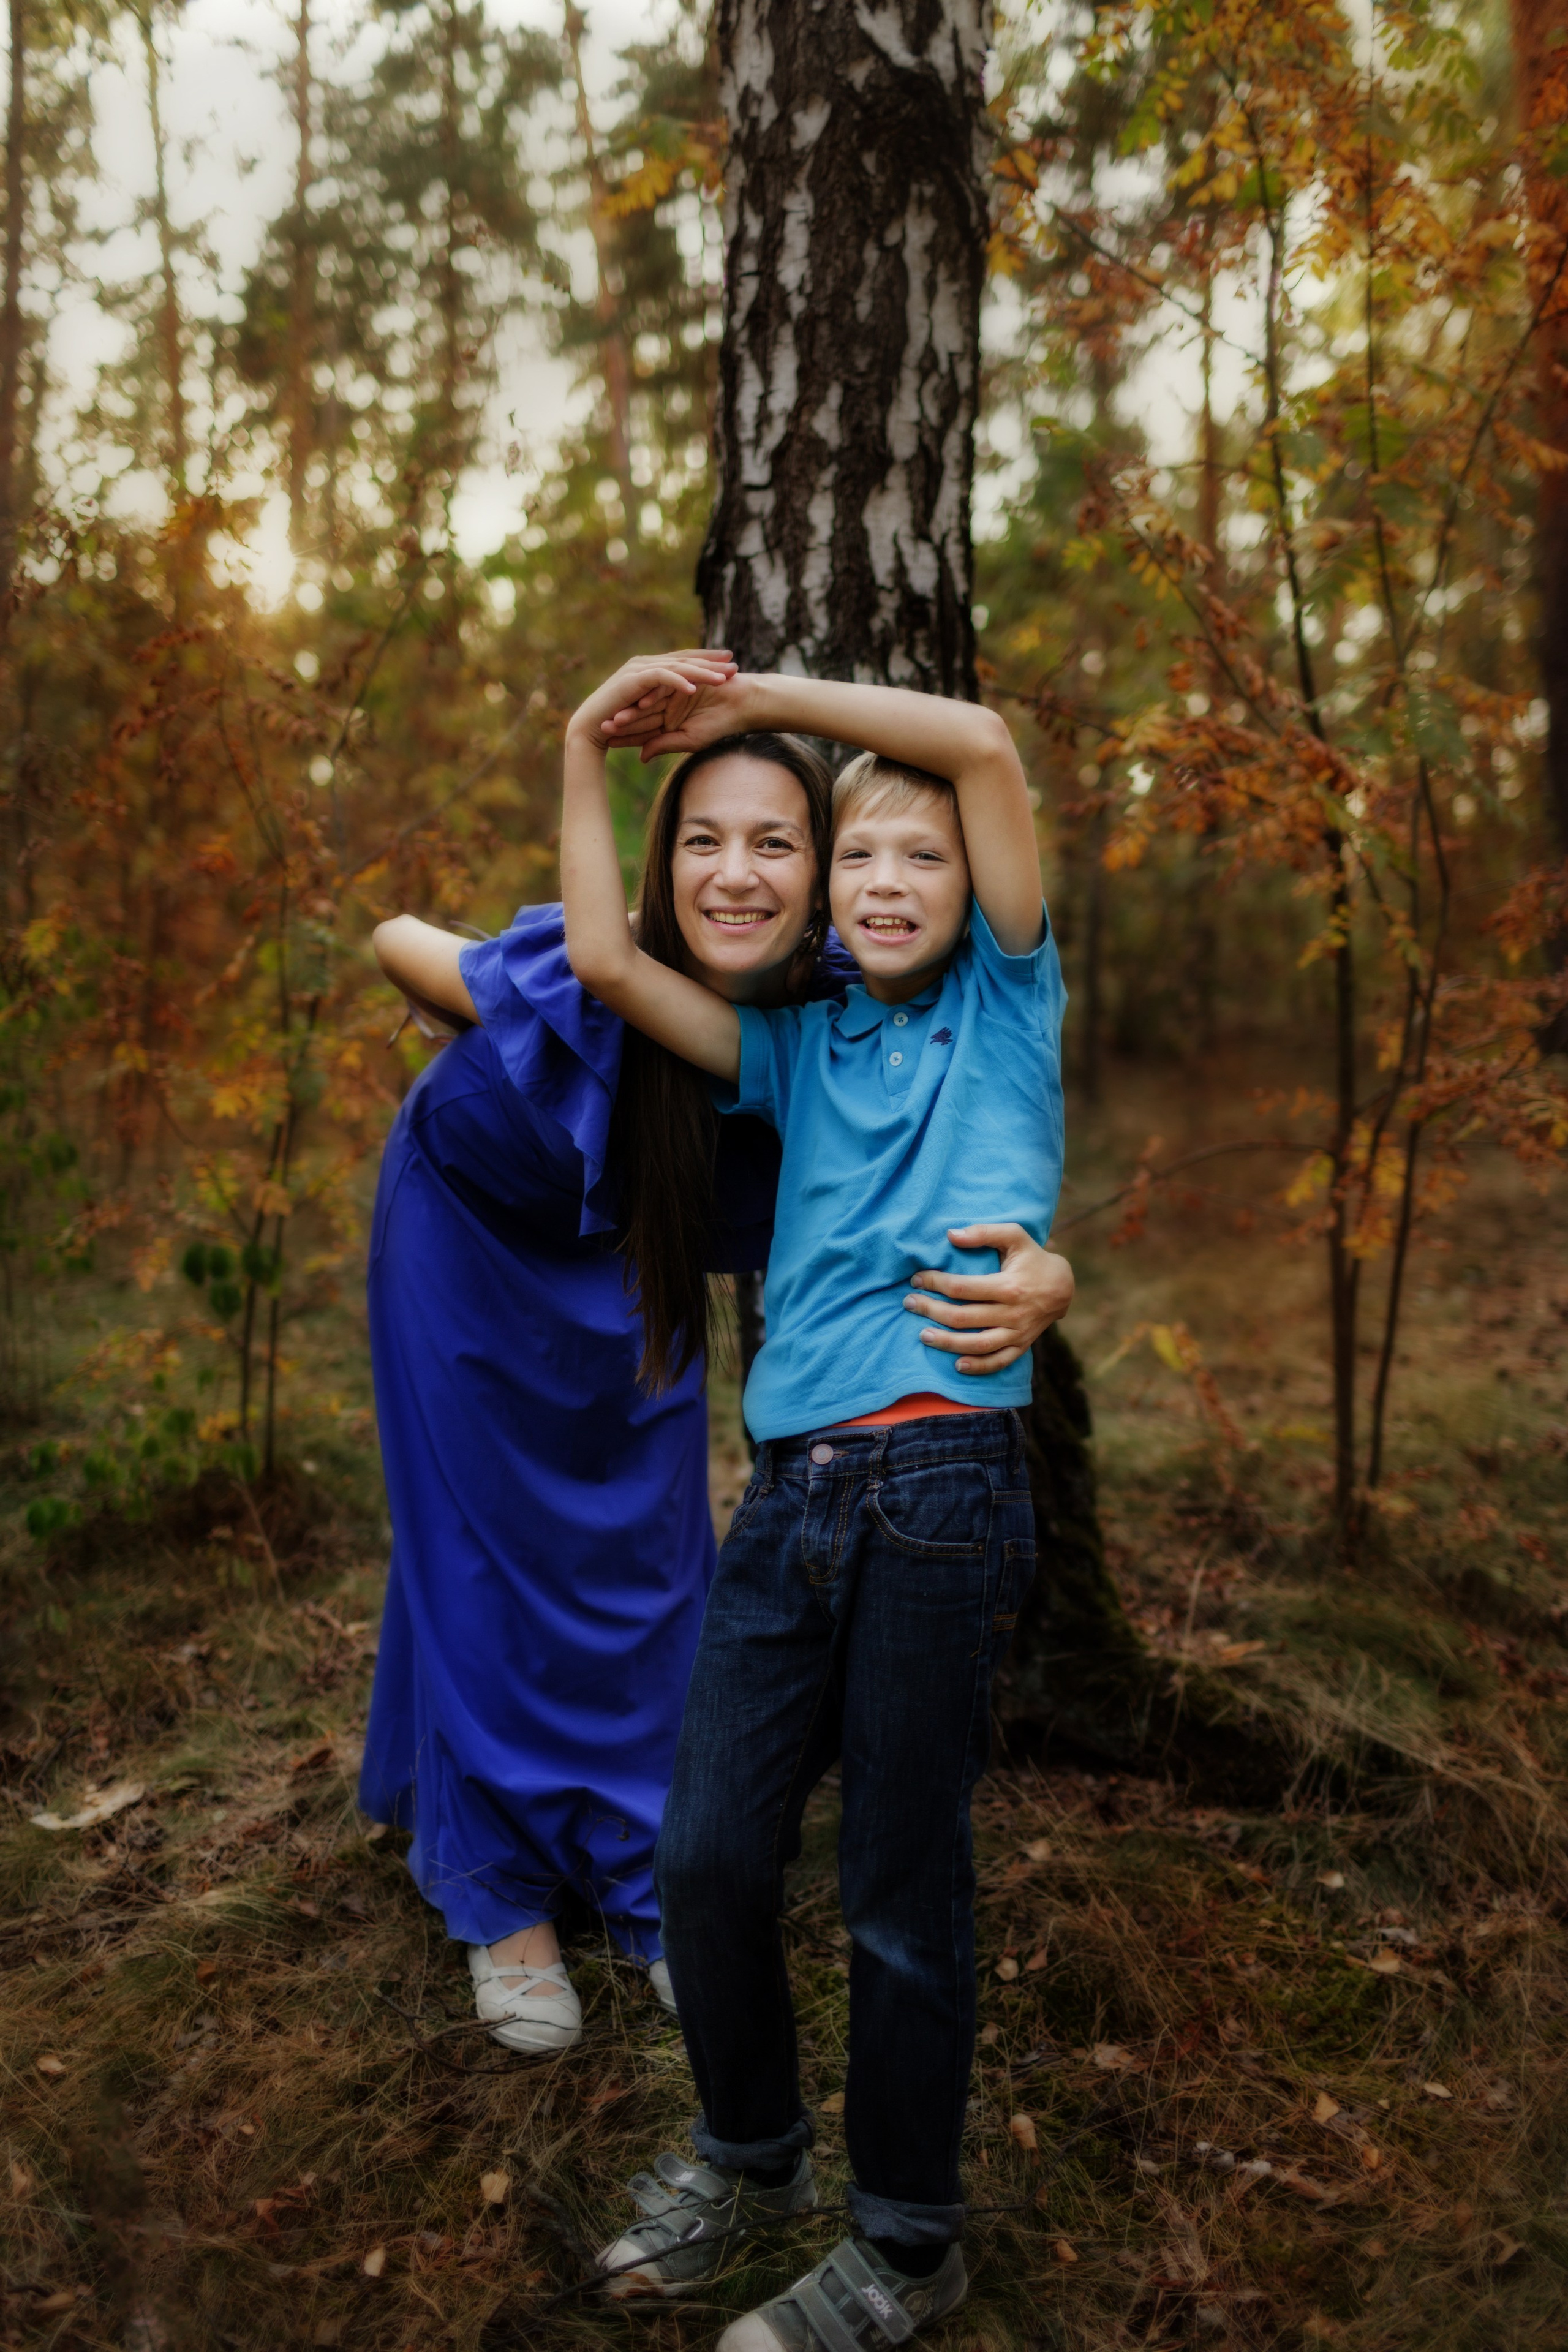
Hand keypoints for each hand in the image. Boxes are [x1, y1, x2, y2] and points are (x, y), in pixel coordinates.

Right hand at [568, 651, 735, 753]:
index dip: (707, 660)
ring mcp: (639, 669)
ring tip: (723, 678)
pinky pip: (661, 677)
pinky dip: (677, 681)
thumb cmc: (618, 724)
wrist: (592, 728)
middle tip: (735, 664)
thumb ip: (664, 705)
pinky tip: (694, 687)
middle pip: (685, 659)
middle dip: (711, 662)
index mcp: (651, 669)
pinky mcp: (633, 679)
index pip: (684, 661)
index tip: (730, 663)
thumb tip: (684, 707)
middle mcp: (646, 664)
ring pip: (677, 667)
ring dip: (701, 672)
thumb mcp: (649, 713)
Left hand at [602, 667, 759, 762]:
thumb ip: (663, 744)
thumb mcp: (689, 739)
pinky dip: (655, 696)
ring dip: (633, 711)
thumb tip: (641, 757)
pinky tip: (641, 704)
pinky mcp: (681, 677)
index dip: (626, 737)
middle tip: (601, 728)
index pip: (643, 730)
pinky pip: (665, 687)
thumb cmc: (720, 725)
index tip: (608, 744)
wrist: (743, 703)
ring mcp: (672, 690)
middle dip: (622, 723)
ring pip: (649, 701)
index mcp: (668, 721)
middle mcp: (667, 704)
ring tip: (615, 720)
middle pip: (640, 715)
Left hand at [903, 1224, 1074, 1375]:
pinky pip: (999, 1362)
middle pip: (963, 1318)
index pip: (962, 1288)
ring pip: (977, 1344)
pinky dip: (978, 1366)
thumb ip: (984, 1232)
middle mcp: (1013, 1313)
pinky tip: (957, 1365)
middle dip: (931, 1311)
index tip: (916, 1279)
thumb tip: (951, 1235)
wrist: (1064, 1285)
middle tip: (909, 1304)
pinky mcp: (1022, 1346)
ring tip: (923, 1335)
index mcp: (1008, 1286)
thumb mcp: (1015, 1236)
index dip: (935, 1283)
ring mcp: (1018, 1333)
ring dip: (947, 1343)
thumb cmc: (1032, 1257)